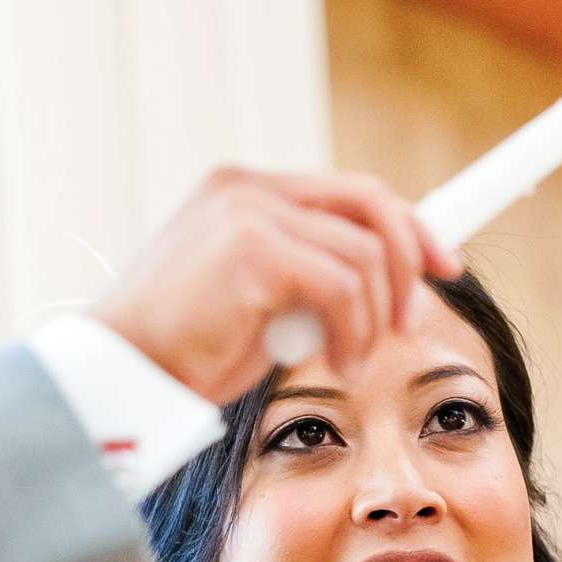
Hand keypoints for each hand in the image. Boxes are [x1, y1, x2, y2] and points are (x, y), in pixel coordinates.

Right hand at [90, 167, 462, 403]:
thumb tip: (377, 289)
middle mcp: (247, 187)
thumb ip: (306, 279)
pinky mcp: (253, 249)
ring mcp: (249, 211)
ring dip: (376, 316)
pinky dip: (355, 332)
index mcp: (244, 191)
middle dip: (414, 255)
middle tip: (416, 319)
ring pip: (363, 253)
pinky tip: (335, 364)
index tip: (442, 263)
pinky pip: (343, 287)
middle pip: (369, 201)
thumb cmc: (180, 352)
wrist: (119, 374)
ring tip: (354, 360)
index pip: (348, 191)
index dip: (406, 224)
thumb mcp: (256, 302)